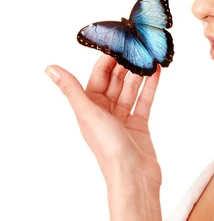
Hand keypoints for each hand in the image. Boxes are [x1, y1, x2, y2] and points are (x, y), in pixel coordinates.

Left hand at [45, 55, 162, 187]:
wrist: (133, 176)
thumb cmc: (108, 148)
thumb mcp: (88, 113)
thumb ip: (71, 89)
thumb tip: (50, 68)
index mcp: (89, 108)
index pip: (98, 77)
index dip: (106, 61)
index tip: (118, 45)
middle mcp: (105, 111)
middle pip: (115, 81)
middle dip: (125, 65)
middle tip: (137, 48)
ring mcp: (123, 117)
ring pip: (131, 89)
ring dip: (139, 73)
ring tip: (148, 56)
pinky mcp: (139, 124)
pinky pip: (144, 100)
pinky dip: (150, 86)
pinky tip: (156, 73)